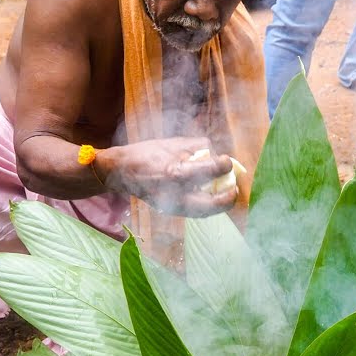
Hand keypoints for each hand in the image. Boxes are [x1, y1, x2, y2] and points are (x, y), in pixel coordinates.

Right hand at [97, 137, 237, 217]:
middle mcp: (176, 194)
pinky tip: (210, 195)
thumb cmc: (146, 154)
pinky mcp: (170, 211)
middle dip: (227, 199)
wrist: (120, 172)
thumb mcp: (172, 143)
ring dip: (218, 204)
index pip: (210, 171)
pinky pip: (194, 211)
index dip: (223, 165)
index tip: (226, 161)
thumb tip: (216, 154)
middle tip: (235, 189)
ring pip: (204, 212)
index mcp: (176, 172)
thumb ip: (197, 148)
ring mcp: (172, 206)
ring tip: (226, 193)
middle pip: (211, 205)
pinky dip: (205, 205)